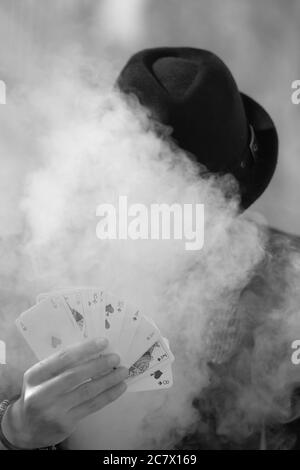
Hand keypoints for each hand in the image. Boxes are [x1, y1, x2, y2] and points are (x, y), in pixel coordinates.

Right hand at [1, 338, 127, 448]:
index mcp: (35, 376)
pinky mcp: (66, 423)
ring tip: (123, 371)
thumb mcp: (41, 377)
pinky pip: (92, 406)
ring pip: (87, 391)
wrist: (26, 427)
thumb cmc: (39, 393)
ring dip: (109, 380)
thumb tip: (94, 350)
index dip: (85, 349)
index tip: (103, 342)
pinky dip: (109, 395)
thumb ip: (60, 365)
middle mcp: (41, 394)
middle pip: (75, 375)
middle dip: (99, 364)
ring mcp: (53, 410)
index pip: (63, 358)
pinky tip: (119, 387)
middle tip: (116, 357)